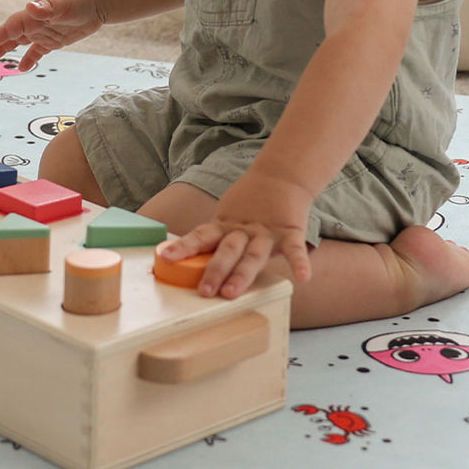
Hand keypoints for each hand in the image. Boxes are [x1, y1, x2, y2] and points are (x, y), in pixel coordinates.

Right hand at [0, 0, 102, 71]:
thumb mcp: (63, 2)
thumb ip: (46, 7)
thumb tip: (31, 6)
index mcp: (32, 16)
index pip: (9, 28)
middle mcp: (34, 23)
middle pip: (10, 36)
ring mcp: (43, 31)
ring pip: (20, 43)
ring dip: (6, 50)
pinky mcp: (54, 39)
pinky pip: (38, 51)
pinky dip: (30, 59)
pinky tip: (22, 68)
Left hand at [156, 170, 313, 298]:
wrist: (282, 176)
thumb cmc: (252, 203)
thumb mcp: (228, 217)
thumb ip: (216, 237)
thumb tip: (188, 258)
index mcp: (225, 226)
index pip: (201, 236)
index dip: (183, 247)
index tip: (165, 258)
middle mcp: (243, 230)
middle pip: (227, 251)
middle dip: (214, 270)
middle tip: (204, 290)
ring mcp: (267, 232)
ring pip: (253, 255)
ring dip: (242, 274)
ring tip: (232, 292)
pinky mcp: (290, 231)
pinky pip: (296, 249)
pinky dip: (301, 262)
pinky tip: (303, 277)